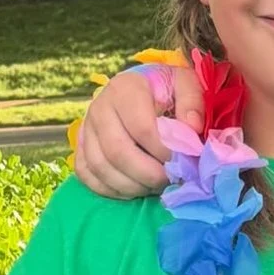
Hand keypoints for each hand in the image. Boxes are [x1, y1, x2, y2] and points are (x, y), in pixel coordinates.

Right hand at [73, 60, 193, 197]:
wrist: (138, 90)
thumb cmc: (165, 89)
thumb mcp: (184, 85)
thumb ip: (192, 102)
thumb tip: (192, 127)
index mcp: (124, 89)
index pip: (142, 129)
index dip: (164, 152)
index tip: (182, 161)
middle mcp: (99, 108)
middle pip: (118, 152)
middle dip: (149, 174)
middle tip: (170, 180)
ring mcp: (86, 129)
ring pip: (101, 168)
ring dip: (132, 185)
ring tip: (156, 185)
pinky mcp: (81, 148)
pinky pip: (88, 176)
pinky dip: (112, 189)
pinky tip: (135, 188)